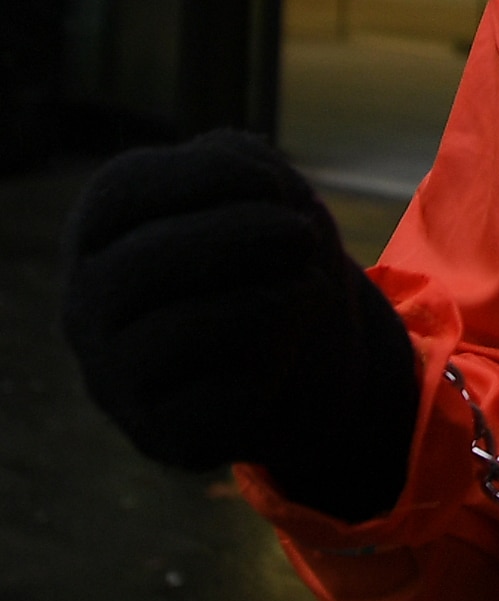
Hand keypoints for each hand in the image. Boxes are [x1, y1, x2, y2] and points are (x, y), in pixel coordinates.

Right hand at [61, 131, 419, 522]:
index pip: (122, 193)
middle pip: (142, 267)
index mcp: (99, 234)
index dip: (210, 178)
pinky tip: (293, 345)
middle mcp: (87, 307)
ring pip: (179, 335)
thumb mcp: (258, 188)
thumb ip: (241, 166)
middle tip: (305, 236)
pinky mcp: (160, 434)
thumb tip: (249, 186)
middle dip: (239, 240)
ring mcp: (114, 377)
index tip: (278, 186)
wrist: (302, 351)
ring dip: (265, 300)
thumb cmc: (269, 251)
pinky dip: (273, 361)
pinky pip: (214, 400)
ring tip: (310, 285)